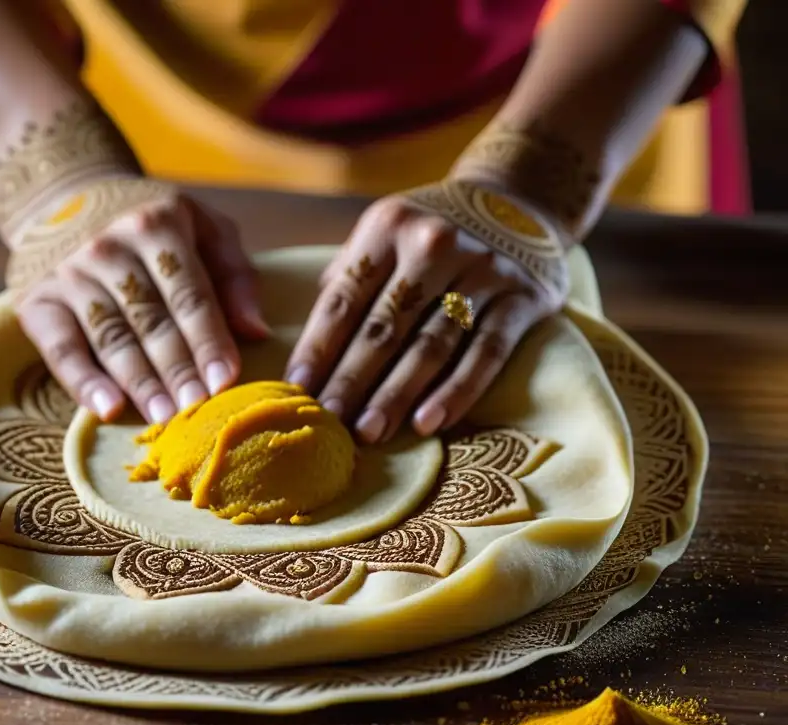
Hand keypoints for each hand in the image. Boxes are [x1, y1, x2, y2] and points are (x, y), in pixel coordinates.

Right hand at [15, 190, 268, 423]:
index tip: (226, 380)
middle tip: (197, 409)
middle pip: (150, 320)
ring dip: (139, 382)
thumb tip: (256, 330)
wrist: (63, 197)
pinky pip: (60, 349)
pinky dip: (82, 381)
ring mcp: (69, 274)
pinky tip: (107, 409)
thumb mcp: (202, 227)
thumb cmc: (150, 224)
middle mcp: (109, 247)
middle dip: (177, 369)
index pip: (188, 294)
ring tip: (164, 417)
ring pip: (111, 338)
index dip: (208, 340)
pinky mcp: (37, 301)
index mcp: (157, 226)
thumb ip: (234, 274)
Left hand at [285, 195, 563, 443]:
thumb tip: (310, 341)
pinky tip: (429, 423)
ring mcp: (482, 270)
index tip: (297, 390)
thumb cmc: (431, 231)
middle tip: (329, 422)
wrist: (520, 199)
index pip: (343, 299)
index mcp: (388, 226)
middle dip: (351, 380)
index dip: (317, 348)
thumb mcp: (386, 231)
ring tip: (370, 431)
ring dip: (396, 394)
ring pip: (431, 345)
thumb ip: (349, 276)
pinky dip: (456, 392)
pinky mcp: (522, 297)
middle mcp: (434, 243)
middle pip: (383, 327)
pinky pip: (486, 353)